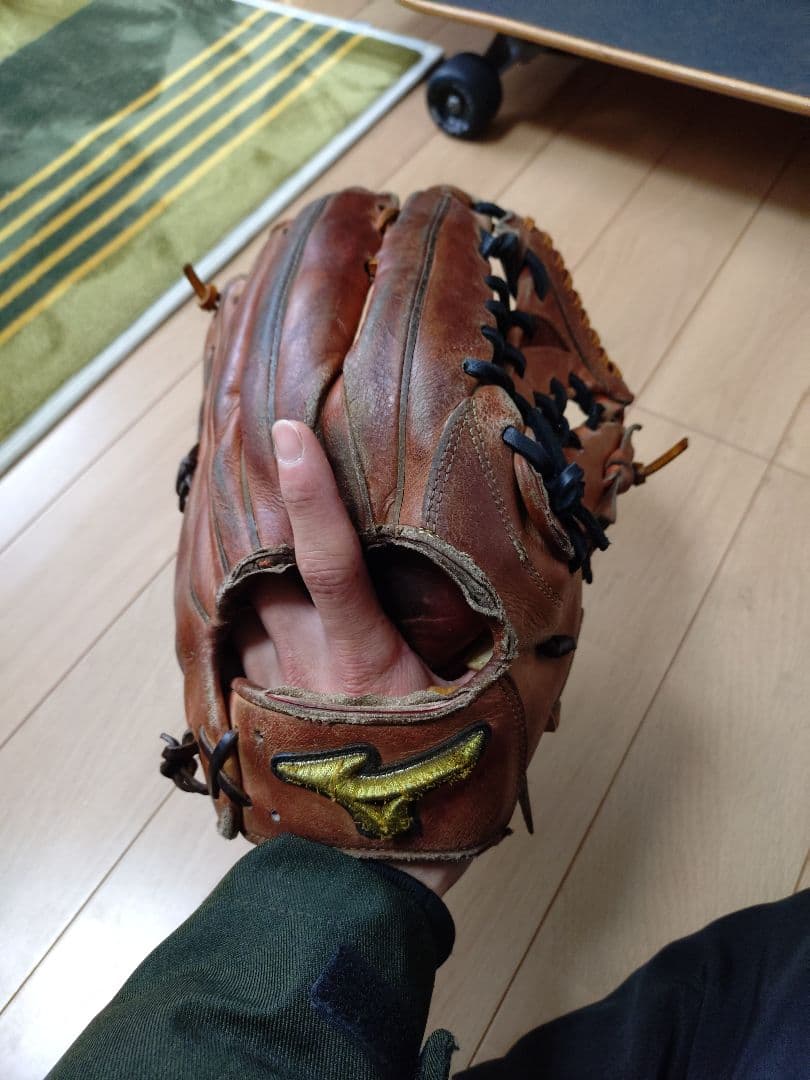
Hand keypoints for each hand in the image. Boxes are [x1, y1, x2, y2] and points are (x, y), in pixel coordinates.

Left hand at [233, 419, 468, 896]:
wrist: (371, 872)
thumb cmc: (439, 788)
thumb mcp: (480, 709)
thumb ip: (491, 644)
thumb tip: (536, 585)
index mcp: (362, 655)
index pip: (329, 559)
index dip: (310, 493)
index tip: (286, 432)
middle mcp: (303, 659)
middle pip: (261, 563)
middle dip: (255, 501)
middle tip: (249, 432)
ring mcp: (269, 682)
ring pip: (241, 596)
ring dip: (244, 549)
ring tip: (246, 489)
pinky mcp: (252, 706)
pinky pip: (238, 635)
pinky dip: (241, 600)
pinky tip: (248, 575)